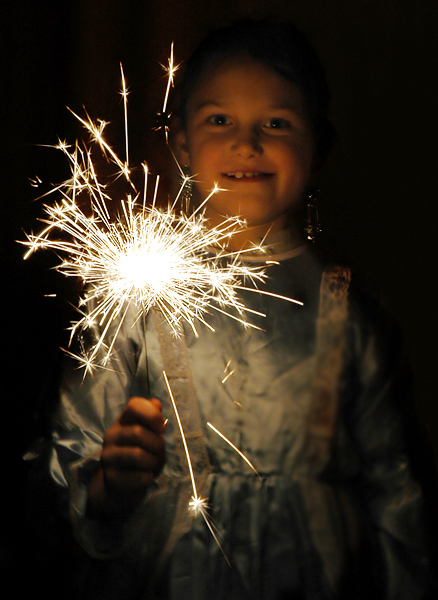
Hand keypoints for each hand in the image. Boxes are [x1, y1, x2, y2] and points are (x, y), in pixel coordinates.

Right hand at [88, 397, 165, 513]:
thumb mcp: (149, 434)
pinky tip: (147, 476)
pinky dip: (147, 477)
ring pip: (137, 455)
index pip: (134, 405)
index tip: (162, 429)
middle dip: (157, 444)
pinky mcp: (111, 476)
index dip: (152, 414)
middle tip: (160, 452)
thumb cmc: (140, 452)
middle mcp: (112, 435)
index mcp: (123, 421)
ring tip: (154, 465)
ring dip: (153, 461)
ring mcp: (108, 456)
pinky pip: (136, 476)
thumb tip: (156, 404)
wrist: (122, 482)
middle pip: (138, 432)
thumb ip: (153, 419)